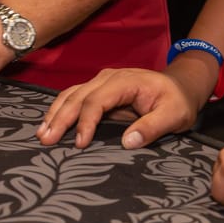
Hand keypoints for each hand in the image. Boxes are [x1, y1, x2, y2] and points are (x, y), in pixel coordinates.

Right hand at [38, 65, 205, 149]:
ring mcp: (101, 82)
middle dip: (60, 118)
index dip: (85, 122)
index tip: (80, 144)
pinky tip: (50, 124)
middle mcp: (108, 78)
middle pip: (77, 96)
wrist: (180, 86)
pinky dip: (60, 110)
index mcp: (125, 81)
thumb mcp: (175, 115)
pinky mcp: (98, 91)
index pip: (97, 100)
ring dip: (55, 114)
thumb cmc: (178, 101)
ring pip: (71, 95)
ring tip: (42, 134)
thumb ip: (153, 127)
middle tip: (46, 140)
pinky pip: (74, 98)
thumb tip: (127, 142)